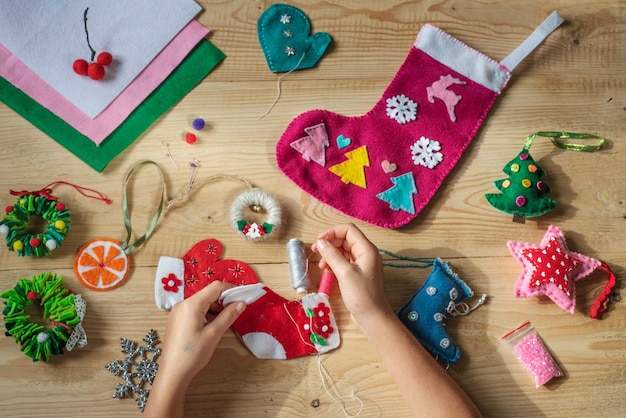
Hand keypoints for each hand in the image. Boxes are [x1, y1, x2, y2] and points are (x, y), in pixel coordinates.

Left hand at [144, 281, 246, 416]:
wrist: (172, 373)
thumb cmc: (193, 354)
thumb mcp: (214, 334)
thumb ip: (228, 316)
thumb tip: (242, 303)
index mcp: (192, 304)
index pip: (215, 287)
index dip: (231, 290)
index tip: (243, 298)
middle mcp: (183, 304)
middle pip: (208, 294)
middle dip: (223, 301)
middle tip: (236, 312)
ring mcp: (178, 312)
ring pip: (202, 302)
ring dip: (215, 308)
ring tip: (224, 322)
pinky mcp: (177, 320)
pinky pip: (195, 310)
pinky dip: (206, 314)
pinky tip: (212, 326)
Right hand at [312, 223, 392, 329]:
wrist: (372, 318)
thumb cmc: (362, 296)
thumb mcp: (345, 273)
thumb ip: (332, 255)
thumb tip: (320, 242)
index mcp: (367, 249)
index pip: (348, 230)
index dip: (332, 232)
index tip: (318, 241)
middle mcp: (366, 253)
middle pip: (345, 239)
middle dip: (329, 243)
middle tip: (315, 251)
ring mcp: (362, 264)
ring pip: (343, 250)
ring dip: (330, 254)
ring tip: (321, 264)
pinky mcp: (357, 273)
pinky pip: (344, 261)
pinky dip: (334, 263)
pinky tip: (327, 270)